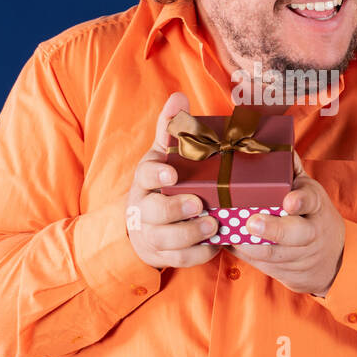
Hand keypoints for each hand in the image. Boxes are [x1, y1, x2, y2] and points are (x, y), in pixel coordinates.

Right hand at [125, 92, 221, 269]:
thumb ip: (170, 129)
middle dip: (176, 209)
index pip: (144, 174)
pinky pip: (180, 259)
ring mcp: (153, 234)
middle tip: (199, 204)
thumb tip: (179, 96)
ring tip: (213, 225)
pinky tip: (216, 245)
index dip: (157, 174)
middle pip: (154, 212)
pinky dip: (199, 254)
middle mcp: (144, 208)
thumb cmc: (160, 185)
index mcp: (145, 180)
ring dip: (190, 234)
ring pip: (166, 239)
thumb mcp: (162, 156)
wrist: (140, 228)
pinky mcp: (165, 255)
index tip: (172, 173)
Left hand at [228, 152, 345, 295]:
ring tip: (233, 236)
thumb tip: (278, 143)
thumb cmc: (313, 215)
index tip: (288, 201)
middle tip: (252, 222)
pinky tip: (229, 244)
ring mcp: (299, 254)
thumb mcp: (309, 191)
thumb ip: (292, 171)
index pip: (311, 201)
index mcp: (316, 205)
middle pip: (295, 233)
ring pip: (275, 254)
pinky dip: (245, 256)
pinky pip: (263, 265)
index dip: (300, 201)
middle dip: (273, 229)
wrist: (334, 258)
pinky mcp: (287, 271)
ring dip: (252, 246)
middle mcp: (311, 231)